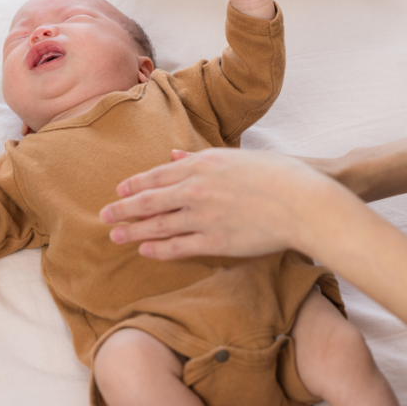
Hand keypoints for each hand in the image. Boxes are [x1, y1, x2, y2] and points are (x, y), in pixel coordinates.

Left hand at [99, 148, 343, 259]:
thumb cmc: (278, 175)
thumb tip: (175, 154)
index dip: (136, 184)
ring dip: (134, 231)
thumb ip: (202, 157)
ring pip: (158, 225)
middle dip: (124, 208)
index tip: (119, 190)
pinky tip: (146, 251)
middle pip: (150, 200)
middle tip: (104, 214)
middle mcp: (196, 189)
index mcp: (202, 164)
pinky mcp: (216, 241)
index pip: (158, 174)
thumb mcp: (237, 157)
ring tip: (115, 235)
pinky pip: (179, 246)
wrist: (302, 201)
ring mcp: (204, 216)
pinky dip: (159, 249)